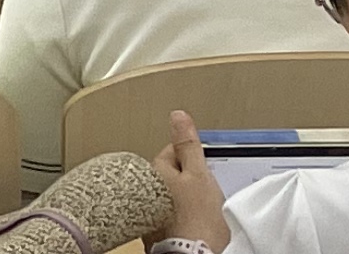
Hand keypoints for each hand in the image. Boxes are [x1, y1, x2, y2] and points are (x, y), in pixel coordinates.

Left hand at [155, 111, 233, 249]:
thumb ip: (188, 145)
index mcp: (153, 171)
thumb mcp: (198, 175)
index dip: (192, 159)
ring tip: (200, 213)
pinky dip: (180, 219)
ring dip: (183, 201)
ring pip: (170, 197)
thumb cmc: (196, 220)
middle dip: (187, 181)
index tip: (203, 169)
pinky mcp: (155, 233)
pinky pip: (170, 217)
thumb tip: (178, 115)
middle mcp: (144, 190)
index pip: (171, 151)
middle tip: (204, 194)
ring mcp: (148, 213)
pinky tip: (192, 226)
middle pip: (171, 176)